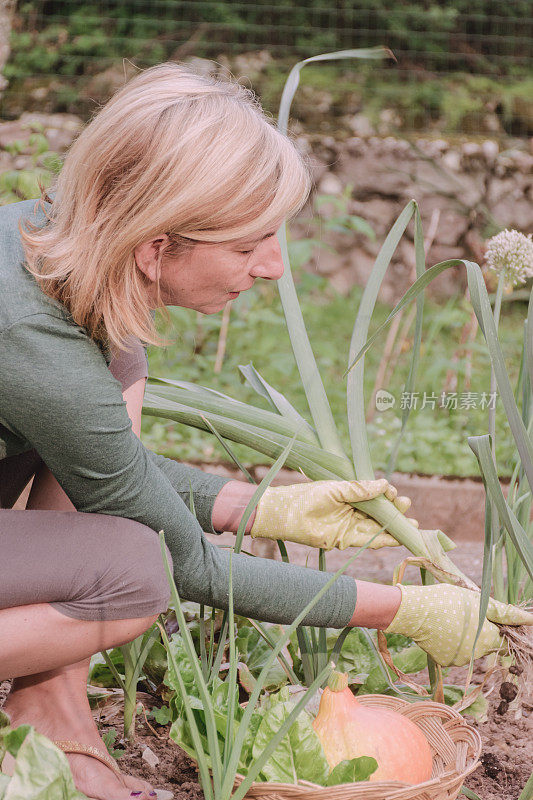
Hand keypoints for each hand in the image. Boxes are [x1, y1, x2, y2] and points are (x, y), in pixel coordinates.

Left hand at [250, 478, 417, 549]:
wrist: (288, 515)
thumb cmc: (308, 496)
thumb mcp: (336, 489)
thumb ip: (359, 489)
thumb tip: (385, 484)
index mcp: (349, 495)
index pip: (374, 496)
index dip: (387, 496)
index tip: (396, 495)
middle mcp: (352, 510)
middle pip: (378, 512)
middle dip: (395, 512)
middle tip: (407, 508)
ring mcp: (349, 525)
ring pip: (376, 527)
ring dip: (393, 528)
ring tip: (412, 526)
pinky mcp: (345, 540)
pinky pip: (367, 540)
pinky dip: (383, 540)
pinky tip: (396, 538)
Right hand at [384, 583, 532, 666]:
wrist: (413, 611)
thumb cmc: (446, 600)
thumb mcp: (476, 600)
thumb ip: (502, 612)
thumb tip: (528, 620)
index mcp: (488, 639)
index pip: (504, 638)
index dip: (498, 626)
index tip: (486, 615)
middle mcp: (477, 654)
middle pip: (487, 642)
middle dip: (481, 630)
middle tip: (465, 613)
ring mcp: (460, 660)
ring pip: (470, 647)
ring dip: (466, 636)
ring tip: (450, 618)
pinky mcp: (445, 661)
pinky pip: (454, 651)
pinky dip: (451, 642)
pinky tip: (441, 628)